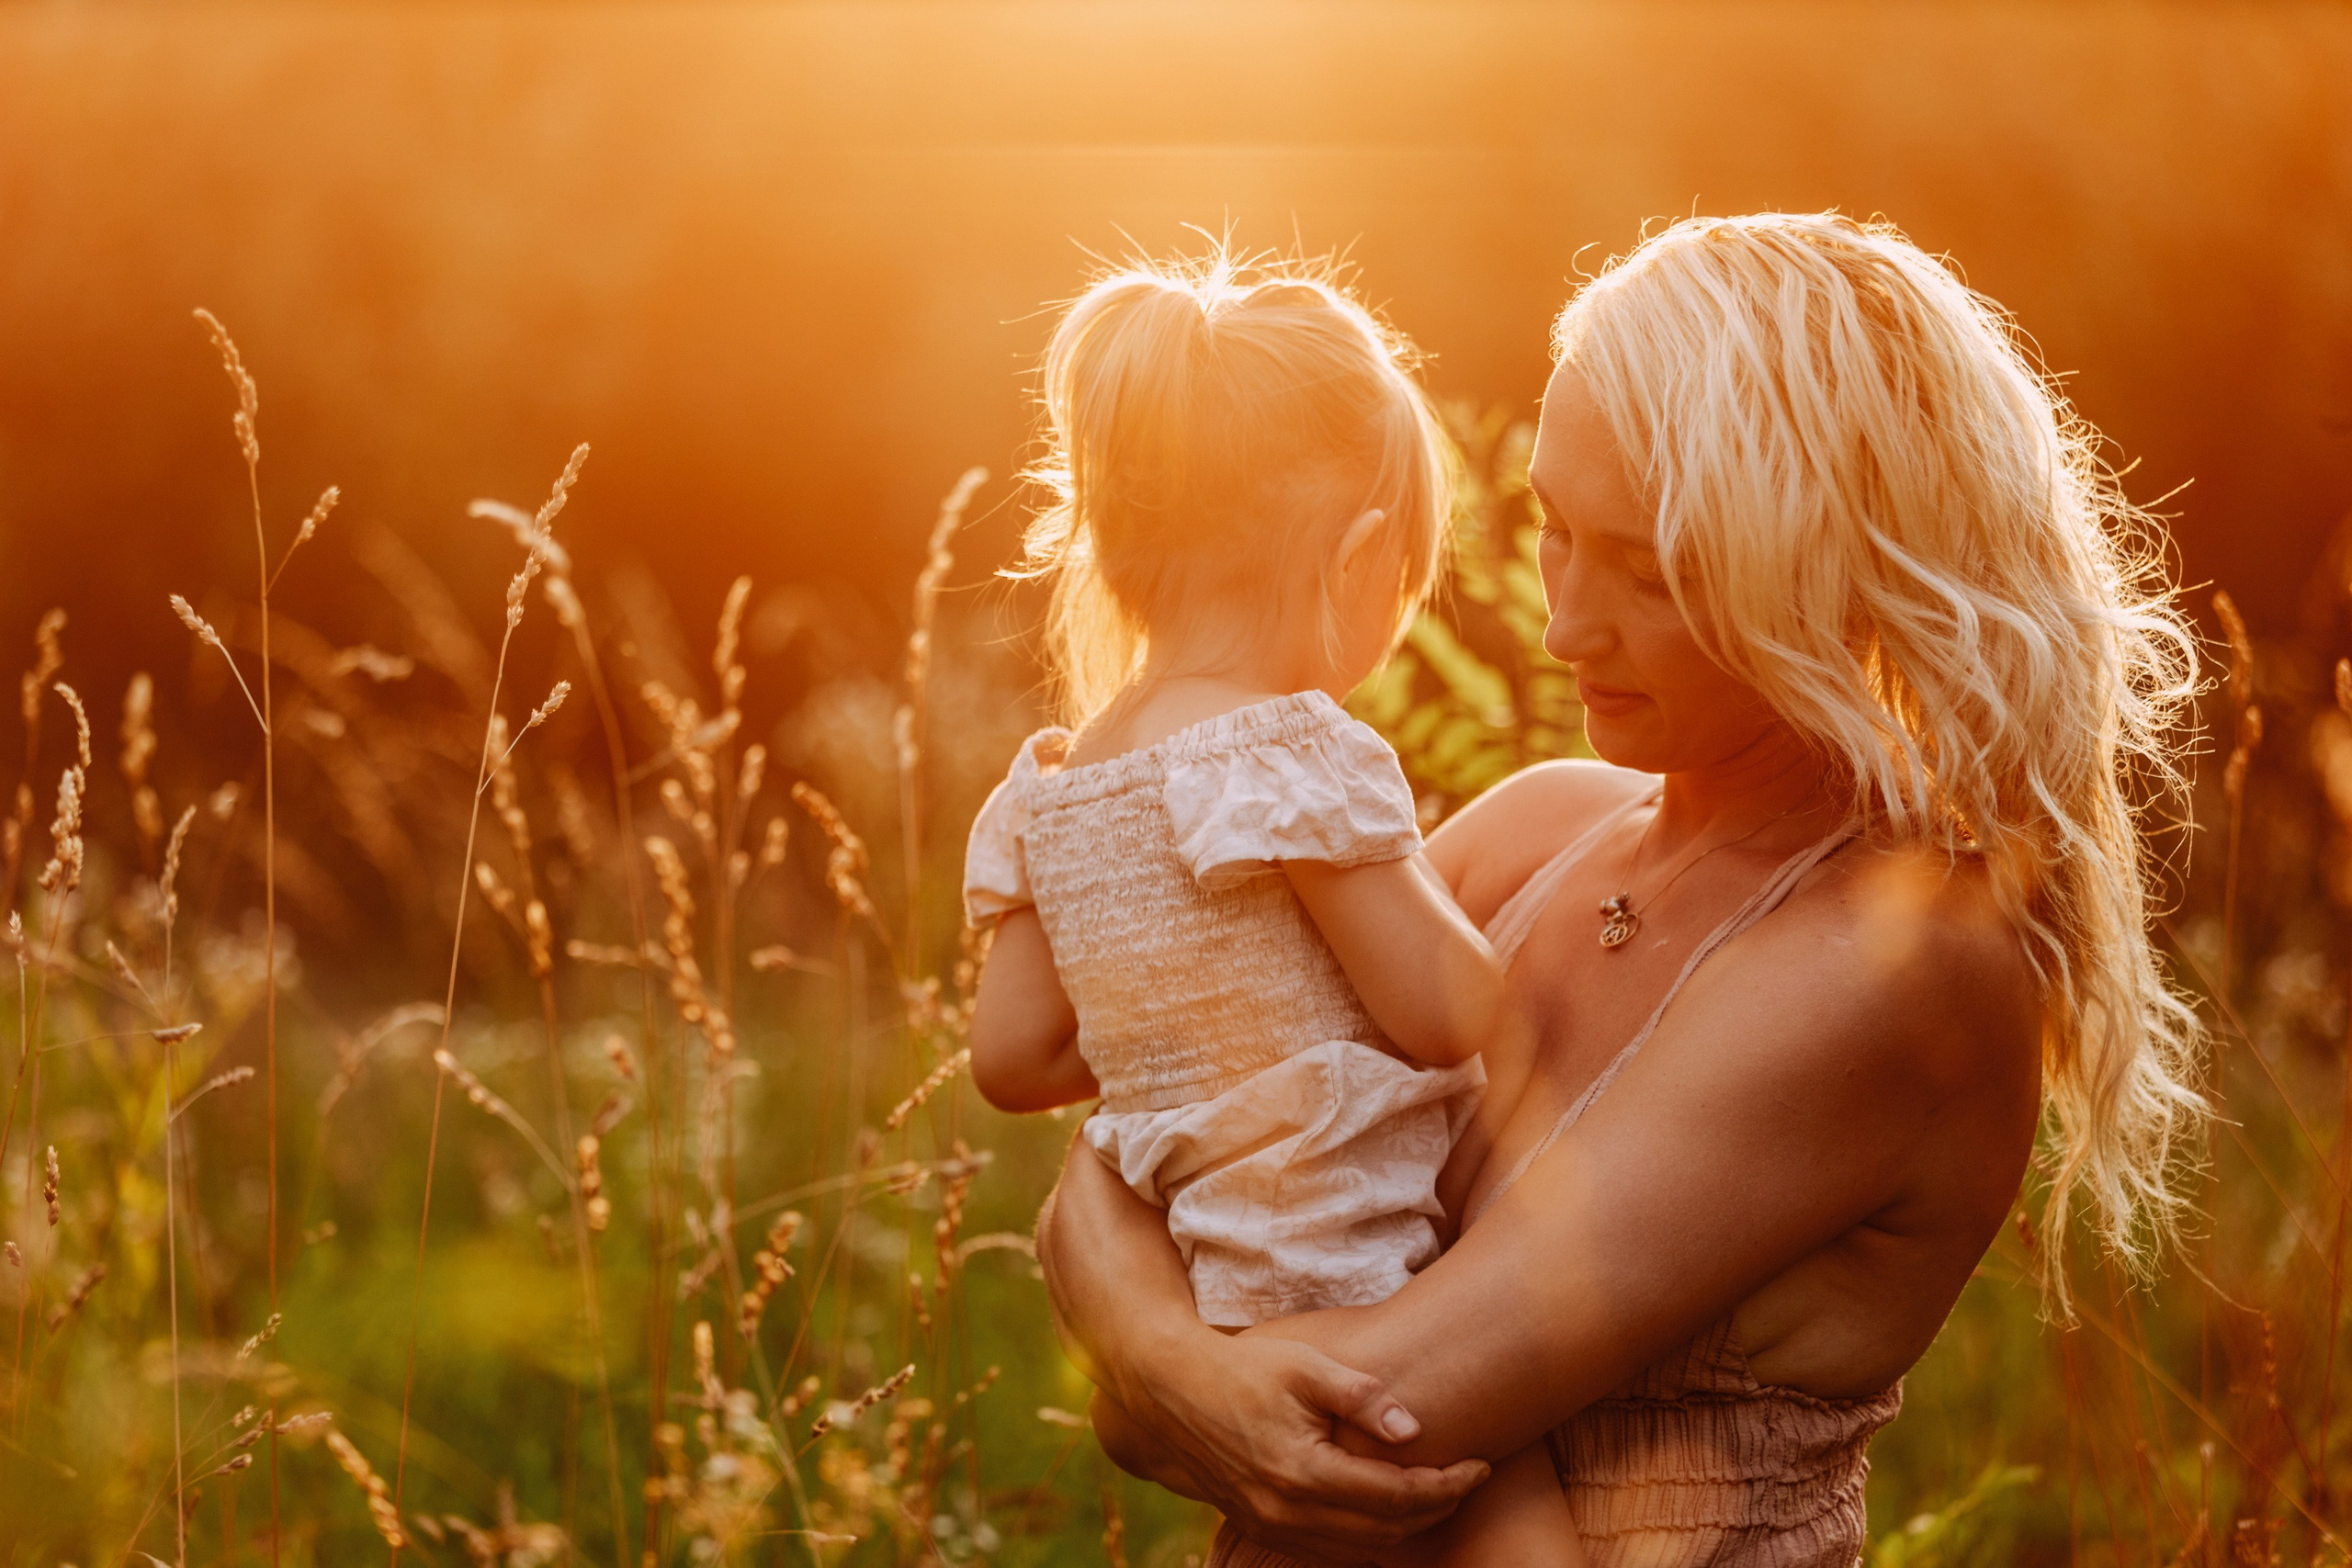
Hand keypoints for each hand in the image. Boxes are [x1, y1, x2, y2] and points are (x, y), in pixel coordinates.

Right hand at [1126, 1330, 1487, 1558]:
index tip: (1480, 1464)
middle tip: (1468, 1477)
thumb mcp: (1305, 1366)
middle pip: (1386, 1531)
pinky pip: (1330, 1549)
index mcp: (1304, 1471)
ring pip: (1361, 1549)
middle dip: (1436, 1508)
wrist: (1172, 1392)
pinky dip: (1368, 1536)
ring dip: (1406, 1527)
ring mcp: (1271, 1526)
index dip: (1447, 1485)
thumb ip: (1361, 1396)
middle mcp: (1288, 1511)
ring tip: (1437, 1492)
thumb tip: (1414, 1429)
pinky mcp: (1260, 1527)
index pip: (1397, 1496)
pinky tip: (1386, 1508)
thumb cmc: (1245, 1369)